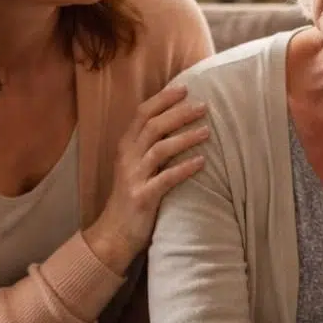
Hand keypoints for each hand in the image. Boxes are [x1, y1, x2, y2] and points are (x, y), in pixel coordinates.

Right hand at [85, 83, 209, 273]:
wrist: (114, 234)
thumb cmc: (132, 197)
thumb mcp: (136, 167)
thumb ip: (151, 147)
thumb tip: (178, 125)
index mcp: (125, 147)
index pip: (142, 113)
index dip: (163, 99)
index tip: (185, 88)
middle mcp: (127, 158)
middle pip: (153, 126)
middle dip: (179, 113)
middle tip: (203, 106)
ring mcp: (133, 177)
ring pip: (160, 148)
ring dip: (185, 137)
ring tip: (208, 131)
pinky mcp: (142, 197)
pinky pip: (166, 179)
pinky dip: (185, 168)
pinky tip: (202, 162)